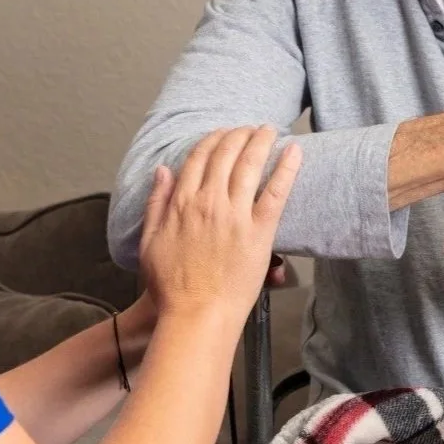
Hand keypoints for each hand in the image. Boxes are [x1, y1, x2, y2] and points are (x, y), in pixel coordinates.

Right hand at [138, 127, 301, 323]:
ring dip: (260, 141)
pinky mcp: (259, 233)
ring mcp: (235, 216)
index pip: (199, 157)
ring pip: (249, 166)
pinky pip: (275, 193)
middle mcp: (209, 202)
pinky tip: (294, 152)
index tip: (222, 133)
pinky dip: (286, 169)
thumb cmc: (170, 286)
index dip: (212, 140)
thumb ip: (156, 203)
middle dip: (239, 135)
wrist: (196, 315)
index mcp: (182, 203)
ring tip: (269, 129)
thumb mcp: (149, 241)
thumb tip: (162, 170)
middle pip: (226, 155)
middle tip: (249, 128)